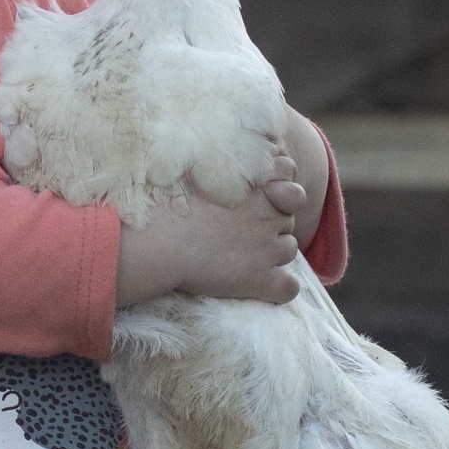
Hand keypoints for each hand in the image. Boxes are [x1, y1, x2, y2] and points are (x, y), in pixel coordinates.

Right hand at [113, 167, 301, 307]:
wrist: (159, 241)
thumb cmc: (167, 203)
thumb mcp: (195, 168)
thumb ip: (217, 163)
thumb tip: (213, 158)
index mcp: (257, 186)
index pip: (289, 180)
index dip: (277, 190)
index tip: (258, 198)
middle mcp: (269, 215)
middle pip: (288, 218)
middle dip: (271, 225)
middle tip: (238, 232)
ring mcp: (267, 249)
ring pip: (290, 250)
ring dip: (274, 254)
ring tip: (243, 258)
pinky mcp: (259, 280)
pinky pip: (288, 288)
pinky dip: (280, 289)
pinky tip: (262, 287)